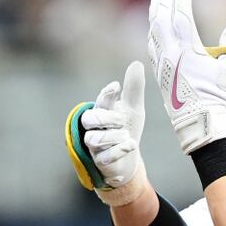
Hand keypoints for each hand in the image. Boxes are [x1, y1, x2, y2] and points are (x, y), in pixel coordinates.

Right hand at [80, 60, 147, 204]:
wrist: (129, 159)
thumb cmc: (127, 129)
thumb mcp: (133, 109)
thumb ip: (133, 89)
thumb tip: (136, 63)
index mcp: (102, 112)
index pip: (100, 101)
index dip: (106, 94)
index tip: (116, 86)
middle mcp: (94, 128)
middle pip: (89, 119)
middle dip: (106, 118)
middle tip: (121, 120)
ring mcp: (95, 146)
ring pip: (94, 139)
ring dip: (113, 136)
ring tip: (126, 135)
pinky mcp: (101, 162)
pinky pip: (105, 157)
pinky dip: (119, 150)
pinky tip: (131, 144)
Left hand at [148, 0, 225, 154]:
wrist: (197, 118)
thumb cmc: (215, 94)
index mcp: (188, 50)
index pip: (182, 17)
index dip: (182, 0)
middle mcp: (171, 53)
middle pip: (164, 20)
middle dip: (165, 2)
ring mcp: (162, 62)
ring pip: (154, 31)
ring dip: (154, 14)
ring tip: (156, 1)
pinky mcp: (158, 71)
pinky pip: (151, 46)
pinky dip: (151, 32)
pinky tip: (152, 27)